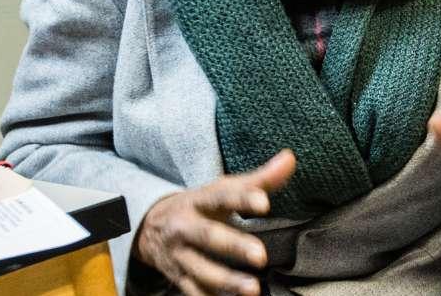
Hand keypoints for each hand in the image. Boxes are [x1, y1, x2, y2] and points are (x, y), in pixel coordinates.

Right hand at [135, 150, 294, 295]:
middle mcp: (184, 227)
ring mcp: (179, 255)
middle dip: (234, 246)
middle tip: (261, 256)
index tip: (264, 203)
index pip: (221, 197)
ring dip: (226, 282)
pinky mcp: (178, 277)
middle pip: (208, 236)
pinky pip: (194, 292)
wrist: (149, 226)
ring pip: (201, 270)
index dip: (242, 199)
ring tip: (253, 290)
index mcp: (198, 201)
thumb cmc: (198, 205)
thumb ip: (259, 179)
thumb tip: (290, 158)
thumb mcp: (221, 189)